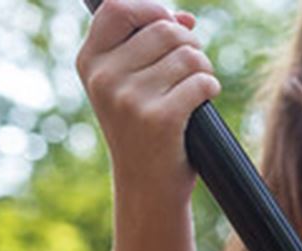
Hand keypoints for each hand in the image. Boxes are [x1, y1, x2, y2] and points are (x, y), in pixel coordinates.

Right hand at [76, 0, 218, 201]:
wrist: (146, 182)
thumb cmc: (143, 127)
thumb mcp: (132, 83)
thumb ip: (151, 45)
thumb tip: (186, 17)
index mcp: (90, 62)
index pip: (116, 7)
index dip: (151, 9)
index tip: (169, 25)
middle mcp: (104, 77)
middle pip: (165, 30)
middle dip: (190, 44)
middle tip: (192, 66)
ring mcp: (129, 98)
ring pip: (189, 55)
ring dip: (203, 68)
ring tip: (195, 87)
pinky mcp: (159, 118)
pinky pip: (202, 82)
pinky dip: (210, 88)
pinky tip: (203, 101)